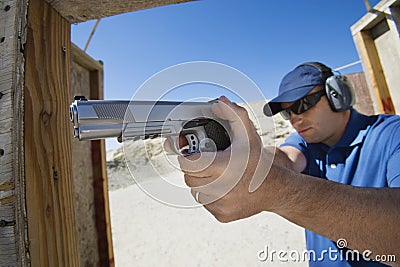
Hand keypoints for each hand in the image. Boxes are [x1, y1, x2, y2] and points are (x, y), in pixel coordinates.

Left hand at [175, 96, 276, 221]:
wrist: (275, 188)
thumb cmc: (258, 161)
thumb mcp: (247, 133)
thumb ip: (233, 114)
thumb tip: (219, 102)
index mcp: (224, 166)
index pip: (187, 163)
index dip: (186, 156)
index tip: (190, 153)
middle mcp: (222, 187)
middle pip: (189, 177)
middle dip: (194, 169)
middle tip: (205, 162)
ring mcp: (221, 203)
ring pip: (195, 192)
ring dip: (201, 182)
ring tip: (215, 174)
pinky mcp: (222, 215)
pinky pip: (205, 203)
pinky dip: (209, 195)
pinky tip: (222, 187)